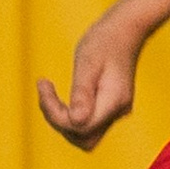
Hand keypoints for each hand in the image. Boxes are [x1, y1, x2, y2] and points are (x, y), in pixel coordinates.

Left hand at [37, 18, 138, 147]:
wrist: (125, 30)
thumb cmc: (105, 41)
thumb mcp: (88, 62)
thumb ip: (82, 92)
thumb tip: (76, 120)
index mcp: (113, 100)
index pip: (80, 125)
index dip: (55, 113)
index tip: (44, 84)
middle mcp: (117, 111)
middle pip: (83, 138)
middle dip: (58, 121)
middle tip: (46, 93)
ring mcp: (115, 112)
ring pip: (84, 134)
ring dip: (62, 120)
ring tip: (49, 93)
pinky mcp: (109, 108)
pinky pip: (87, 123)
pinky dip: (70, 115)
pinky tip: (61, 97)